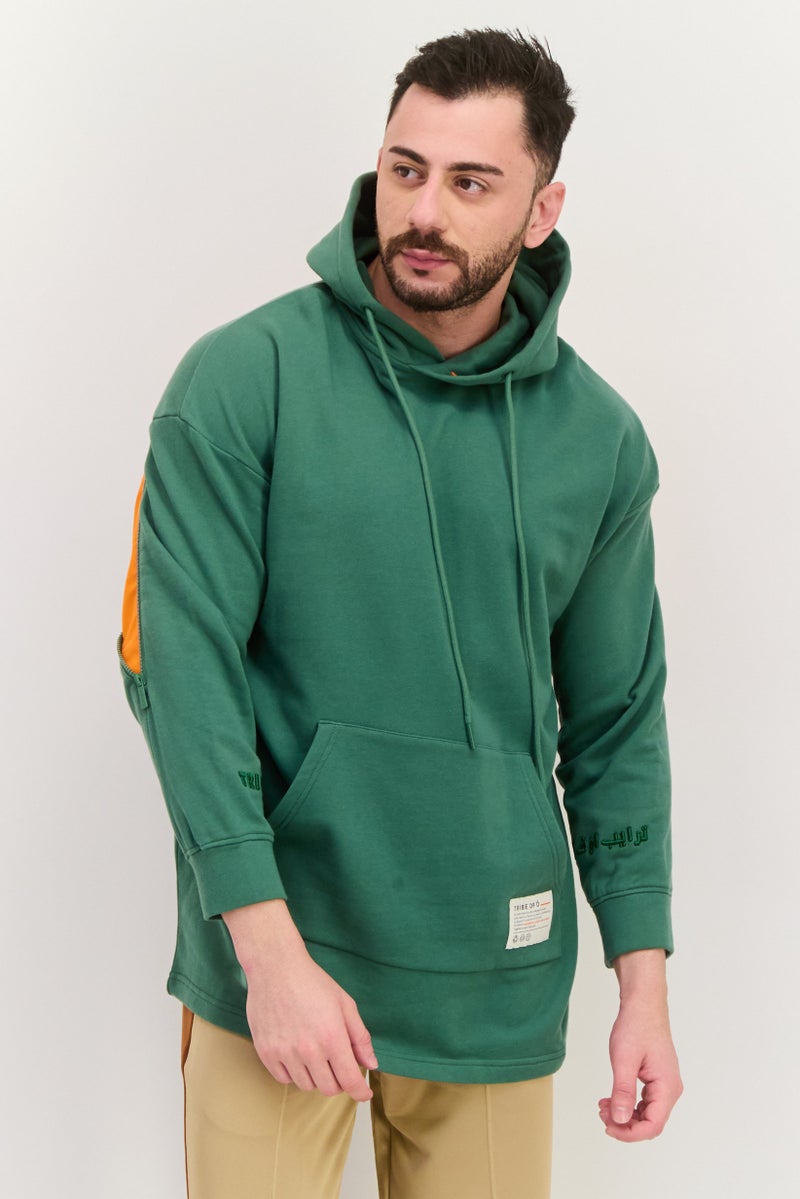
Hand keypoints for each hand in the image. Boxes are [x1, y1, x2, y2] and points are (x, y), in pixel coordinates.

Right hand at [223, 899, 377, 1102]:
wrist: (276, 968)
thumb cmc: (313, 982)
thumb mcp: (345, 1004)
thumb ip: (360, 1037)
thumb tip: (370, 1064)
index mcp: (332, 1037)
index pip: (350, 1080)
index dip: (360, 1092)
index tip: (364, 1094)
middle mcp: (309, 1050)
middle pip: (329, 1088)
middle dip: (339, 1082)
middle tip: (338, 1066)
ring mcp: (285, 1053)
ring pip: (307, 1085)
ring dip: (316, 1077)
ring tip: (316, 1055)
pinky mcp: (266, 1052)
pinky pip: (284, 1079)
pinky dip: (294, 1074)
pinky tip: (298, 1056)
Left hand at [598, 949, 682, 1141]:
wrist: (643, 1005)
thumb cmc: (636, 1027)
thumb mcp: (624, 1060)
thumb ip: (622, 1092)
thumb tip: (619, 1120)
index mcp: (667, 1087)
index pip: (652, 1125)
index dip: (630, 1133)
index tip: (608, 1127)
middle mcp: (670, 1089)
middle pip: (651, 1123)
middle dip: (625, 1124)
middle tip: (601, 1114)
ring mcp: (665, 1084)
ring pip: (647, 1114)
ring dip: (625, 1115)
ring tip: (603, 1106)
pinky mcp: (657, 1079)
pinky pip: (645, 1102)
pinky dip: (628, 1104)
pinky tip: (611, 1099)